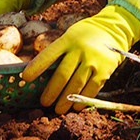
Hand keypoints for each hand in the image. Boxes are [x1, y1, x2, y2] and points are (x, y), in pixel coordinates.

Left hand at [21, 5, 139, 113]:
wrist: (114, 29)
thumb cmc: (85, 34)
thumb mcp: (70, 35)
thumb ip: (58, 50)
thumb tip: (41, 71)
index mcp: (67, 40)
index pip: (48, 55)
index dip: (36, 67)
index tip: (25, 78)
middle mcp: (80, 51)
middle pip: (62, 75)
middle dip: (51, 91)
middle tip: (43, 102)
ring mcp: (93, 62)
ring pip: (76, 85)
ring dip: (65, 100)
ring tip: (57, 109)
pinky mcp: (104, 71)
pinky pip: (91, 89)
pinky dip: (82, 100)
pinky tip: (75, 107)